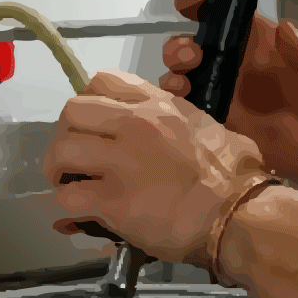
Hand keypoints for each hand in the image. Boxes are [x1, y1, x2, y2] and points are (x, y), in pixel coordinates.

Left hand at [43, 70, 270, 266]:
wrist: (239, 214)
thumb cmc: (236, 175)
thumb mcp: (208, 128)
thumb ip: (181, 122)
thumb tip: (172, 138)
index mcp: (158, 105)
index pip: (103, 80)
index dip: (90, 103)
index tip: (95, 125)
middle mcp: (133, 124)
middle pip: (72, 111)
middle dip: (67, 135)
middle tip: (77, 158)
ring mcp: (120, 162)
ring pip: (61, 151)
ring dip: (58, 171)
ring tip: (69, 186)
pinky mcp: (113, 201)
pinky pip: (67, 198)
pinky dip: (65, 209)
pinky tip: (75, 217)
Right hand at [161, 0, 297, 180]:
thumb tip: (283, 30)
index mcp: (263, 43)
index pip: (228, 17)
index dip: (203, 5)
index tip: (187, 3)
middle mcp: (240, 66)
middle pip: (196, 47)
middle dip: (179, 45)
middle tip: (190, 55)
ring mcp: (231, 97)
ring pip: (188, 79)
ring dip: (174, 75)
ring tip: (180, 82)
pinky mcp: (229, 128)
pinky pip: (196, 115)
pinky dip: (181, 110)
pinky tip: (180, 108)